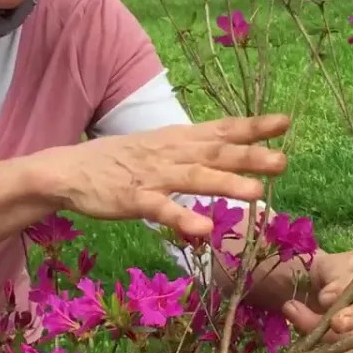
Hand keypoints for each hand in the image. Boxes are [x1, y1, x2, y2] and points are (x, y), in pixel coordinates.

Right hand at [38, 114, 289, 238]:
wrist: (68, 170)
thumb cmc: (119, 161)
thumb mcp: (160, 148)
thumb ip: (194, 152)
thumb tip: (232, 153)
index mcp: (178, 140)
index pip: (220, 130)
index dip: (252, 126)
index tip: (285, 122)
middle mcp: (170, 153)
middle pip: (215, 153)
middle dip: (250, 156)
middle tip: (283, 161)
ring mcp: (152, 176)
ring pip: (194, 179)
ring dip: (225, 185)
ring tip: (257, 194)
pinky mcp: (133, 199)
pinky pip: (161, 210)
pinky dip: (182, 218)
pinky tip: (204, 230)